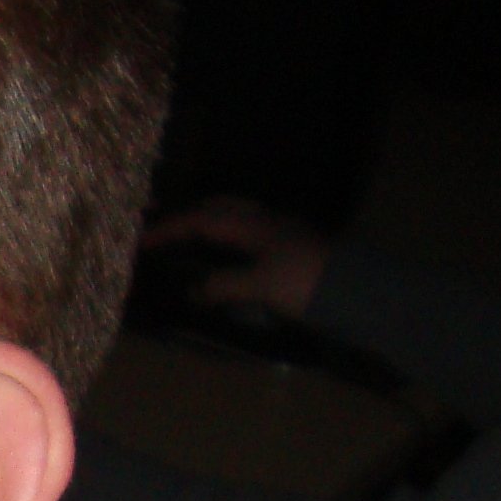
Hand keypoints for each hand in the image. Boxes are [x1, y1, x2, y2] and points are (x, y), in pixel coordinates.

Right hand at [141, 197, 331, 318]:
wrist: (358, 292)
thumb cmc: (306, 282)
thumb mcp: (260, 285)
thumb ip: (223, 285)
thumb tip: (194, 290)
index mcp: (253, 224)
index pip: (201, 220)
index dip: (169, 228)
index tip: (141, 238)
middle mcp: (265, 221)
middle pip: (219, 208)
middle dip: (189, 215)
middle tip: (165, 229)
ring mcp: (280, 233)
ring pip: (235, 219)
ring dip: (209, 224)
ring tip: (189, 239)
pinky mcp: (290, 248)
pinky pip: (247, 235)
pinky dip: (227, 240)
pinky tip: (224, 256)